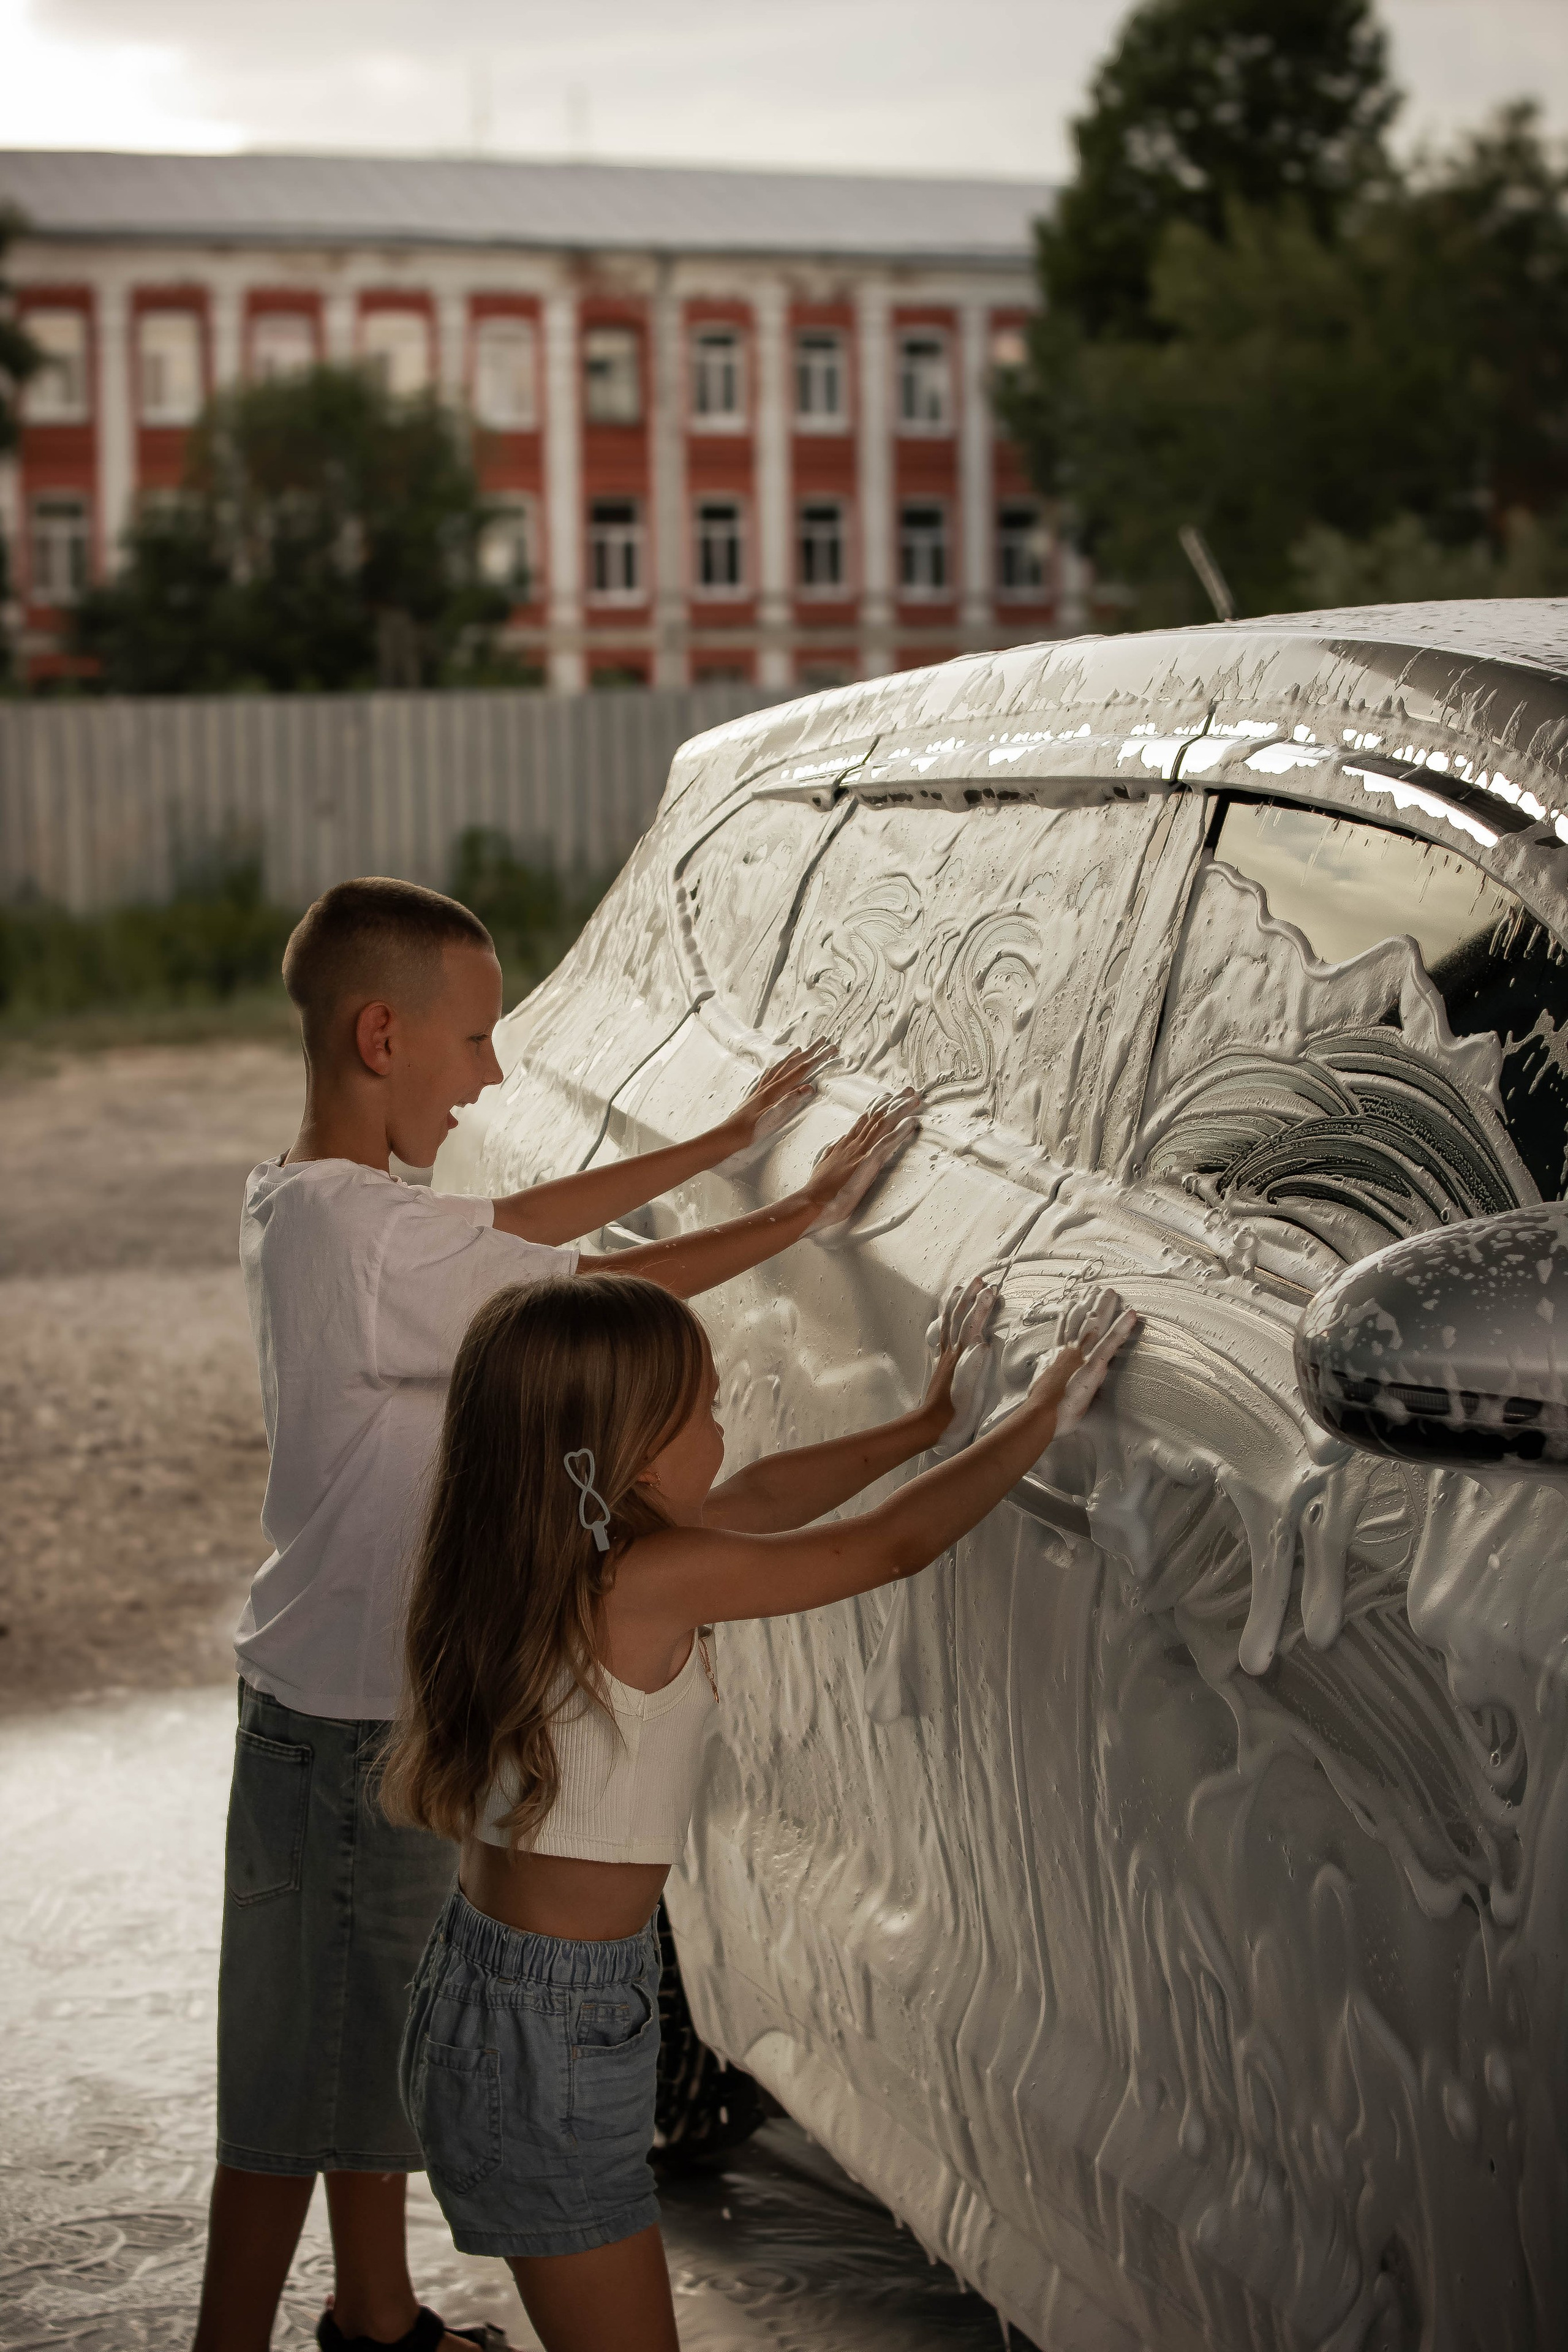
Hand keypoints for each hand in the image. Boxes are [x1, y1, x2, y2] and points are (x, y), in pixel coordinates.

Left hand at [715, 1042, 836, 1158]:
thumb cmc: (750, 1130)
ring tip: (800, 1049)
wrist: (729, 1135)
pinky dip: (778, 1068)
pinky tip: (777, 1068)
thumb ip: (789, 1102)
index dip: (817, 1059)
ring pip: (781, 1067)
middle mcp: (769, 1086)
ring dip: (792, 1057)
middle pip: (792, 1064)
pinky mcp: (757, 1095)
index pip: (801, 1070)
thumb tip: (809, 1088)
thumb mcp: (772, 1118)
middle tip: (822, 1041)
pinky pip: (770, 1075)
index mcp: (775, 1090)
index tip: (830, 1049)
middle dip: (809, 1052)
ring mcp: (762, 1089)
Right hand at [799, 1089, 921, 1233]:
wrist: (812, 1202)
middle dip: (894, 1102)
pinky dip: (901, 1131)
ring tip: (915, 1099)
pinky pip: (887, 1144)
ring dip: (901, 1110)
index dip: (878, 1107)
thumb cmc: (818, 1190)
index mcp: (845, 1145)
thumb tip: (837, 1142)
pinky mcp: (867, 1163)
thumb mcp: (824, 1164)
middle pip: (877, 1117)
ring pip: (884, 1125)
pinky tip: (912, 1122)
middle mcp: (854, 1144)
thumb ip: (833, 1152)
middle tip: (908, 1090)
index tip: (889, 1096)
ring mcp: (861, 1152)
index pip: (864, 1120)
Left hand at [922, 1276, 999, 1456]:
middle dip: (970, 1297)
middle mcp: (952, 1353)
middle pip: (959, 1318)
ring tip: (963, 1287)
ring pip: (949, 1323)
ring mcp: (945, 1356)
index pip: (972, 1325)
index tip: (992, 1289)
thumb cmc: (954, 1414)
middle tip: (981, 1280)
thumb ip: (974, 1368)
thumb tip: (982, 1342)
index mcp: (961, 1359)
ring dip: (957, 1303)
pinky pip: (944, 1334)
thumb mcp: (969, 1394)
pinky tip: (949, 1316)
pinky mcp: (942, 1363)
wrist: (931, 1425)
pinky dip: (947, 1320)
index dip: (982, 1307)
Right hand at [1025, 1285, 1139, 1432]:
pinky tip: (1132, 1315)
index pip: (1064, 1331)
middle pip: (1081, 1322)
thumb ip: (1048, 1376)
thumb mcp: (1042, 1387)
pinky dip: (1122, 1327)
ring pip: (1096, 1326)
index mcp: (1058, 1358)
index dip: (1068, 1315)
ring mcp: (1082, 1356)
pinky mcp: (1094, 1365)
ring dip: (1105, 1308)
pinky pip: (1111, 1342)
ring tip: (1113, 1293)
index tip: (1071, 1300)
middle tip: (1096, 1288)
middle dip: (1089, 1304)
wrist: (1041, 1415)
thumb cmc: (1043, 1409)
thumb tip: (1046, 1373)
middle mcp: (1070, 1352)